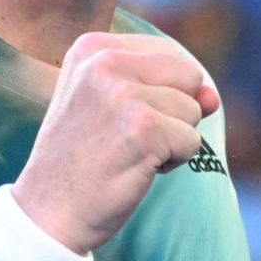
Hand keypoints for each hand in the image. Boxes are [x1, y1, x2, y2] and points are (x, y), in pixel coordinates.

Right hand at [13, 30, 218, 253]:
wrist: (47, 212)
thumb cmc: (81, 160)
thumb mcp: (112, 107)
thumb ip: (166, 88)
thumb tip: (212, 97)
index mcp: (92, 47)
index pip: (167, 53)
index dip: (160, 92)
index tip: (115, 117)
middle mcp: (105, 62)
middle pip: (188, 74)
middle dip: (174, 111)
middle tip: (126, 136)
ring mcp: (124, 95)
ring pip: (193, 109)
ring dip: (172, 139)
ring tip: (127, 153)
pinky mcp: (145, 129)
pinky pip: (192, 141)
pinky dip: (173, 162)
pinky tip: (135, 168)